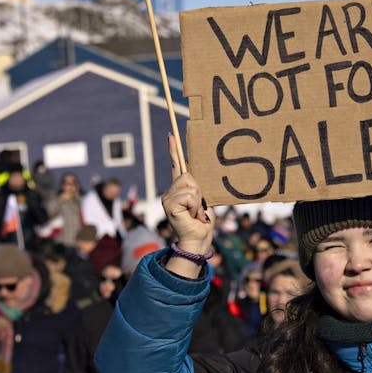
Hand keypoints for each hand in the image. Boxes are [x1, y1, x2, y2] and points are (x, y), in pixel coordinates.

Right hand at [162, 135, 214, 277]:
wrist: (199, 238)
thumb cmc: (203, 220)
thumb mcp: (202, 198)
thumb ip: (197, 186)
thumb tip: (192, 175)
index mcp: (179, 188)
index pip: (176, 165)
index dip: (174, 150)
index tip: (172, 134)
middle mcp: (170, 191)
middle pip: (188, 175)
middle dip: (198, 190)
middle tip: (198, 207)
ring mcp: (168, 197)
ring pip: (190, 185)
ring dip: (198, 200)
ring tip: (195, 212)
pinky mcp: (169, 203)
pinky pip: (189, 195)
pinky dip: (195, 205)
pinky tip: (191, 215)